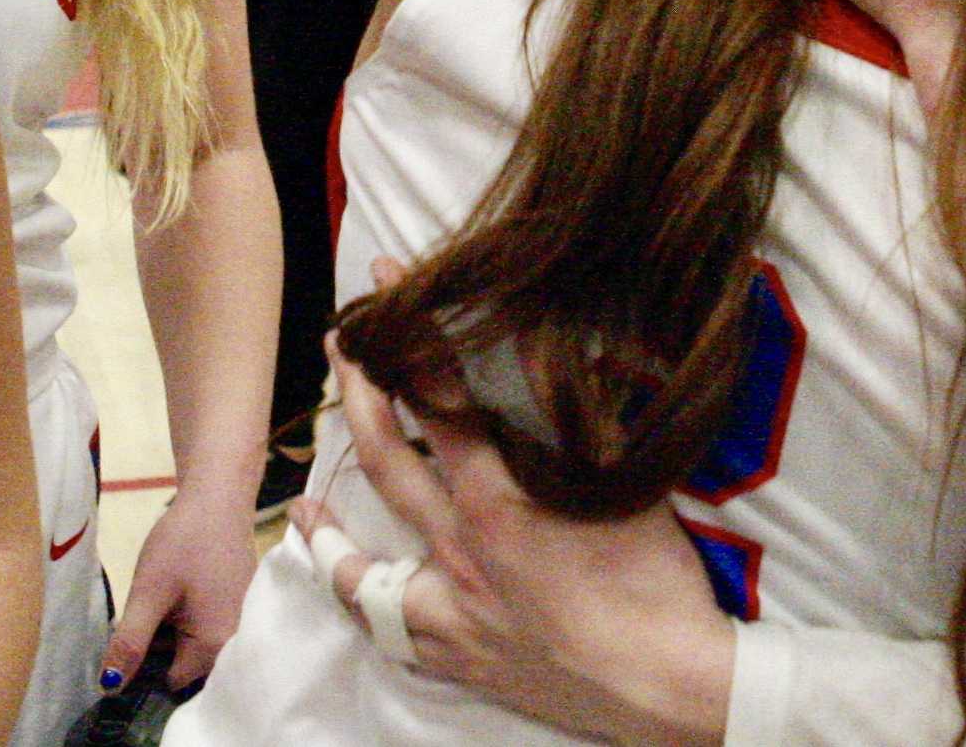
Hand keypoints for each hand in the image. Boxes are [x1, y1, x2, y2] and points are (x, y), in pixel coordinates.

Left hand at [104, 478, 255, 690]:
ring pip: (194, 644)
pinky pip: (208, 626)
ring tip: (167, 597)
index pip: (171, 681)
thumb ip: (130, 643)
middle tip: (152, 609)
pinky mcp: (240, 604)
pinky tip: (184, 589)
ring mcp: (242, 619)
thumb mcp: (148, 593)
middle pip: (185, 664)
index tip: (133, 635)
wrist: (219, 496)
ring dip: (175, 630)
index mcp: (216, 643)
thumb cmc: (184, 543)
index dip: (143, 665)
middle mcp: (236, 638)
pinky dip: (190, 615)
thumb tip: (110, 687)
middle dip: (161, 646)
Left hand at [295, 339, 732, 746]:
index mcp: (503, 494)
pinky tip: (332, 573)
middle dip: (359, 391)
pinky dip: (353, 593)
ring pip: (365, 551)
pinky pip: (382, 622)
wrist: (658, 682)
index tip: (392, 282)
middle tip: (340, 342)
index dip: (413, 334)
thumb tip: (568, 358)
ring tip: (307, 483)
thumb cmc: (655, 580)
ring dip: (333, 511)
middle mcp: (461, 544)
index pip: (442, 394)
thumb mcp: (627, 482)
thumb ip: (586, 424)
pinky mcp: (452, 652)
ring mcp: (448, 604)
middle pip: (389, 454)